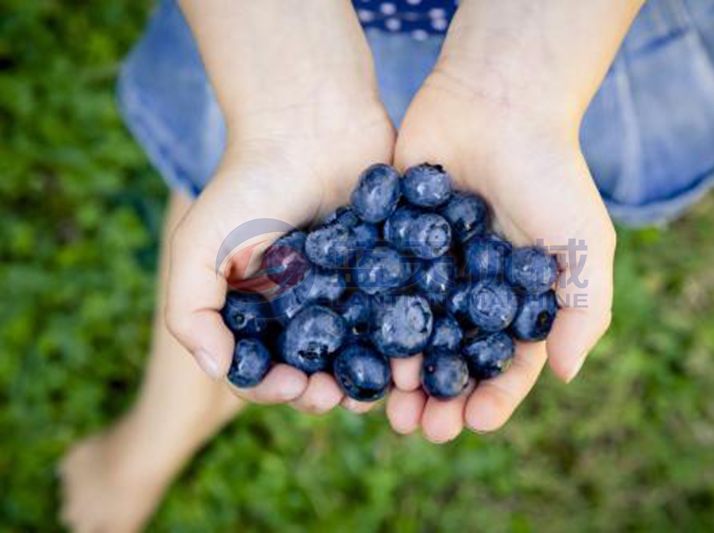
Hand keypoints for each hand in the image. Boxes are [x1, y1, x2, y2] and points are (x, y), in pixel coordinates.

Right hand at [165, 100, 394, 413]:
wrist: (312, 121)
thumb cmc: (249, 181)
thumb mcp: (199, 243)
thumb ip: (190, 309)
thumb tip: (217, 369)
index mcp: (256, 308)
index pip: (261, 368)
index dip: (272, 387)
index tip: (291, 386)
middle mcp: (302, 306)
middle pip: (314, 369)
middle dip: (324, 391)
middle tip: (337, 395)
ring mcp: (349, 290)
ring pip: (360, 351)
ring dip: (369, 374)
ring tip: (380, 383)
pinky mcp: (390, 270)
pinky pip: (398, 313)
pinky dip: (406, 336)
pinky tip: (414, 349)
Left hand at [386, 66, 615, 441]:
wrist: (496, 99)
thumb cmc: (549, 172)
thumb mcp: (583, 243)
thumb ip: (584, 310)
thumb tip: (565, 375)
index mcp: (517, 299)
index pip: (505, 364)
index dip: (492, 399)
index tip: (472, 422)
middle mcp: (471, 290)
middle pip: (450, 360)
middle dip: (437, 398)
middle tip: (417, 427)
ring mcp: (429, 268)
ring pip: (408, 335)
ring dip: (397, 373)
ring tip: (384, 402)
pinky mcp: (391, 241)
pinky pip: (376, 290)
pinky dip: (365, 323)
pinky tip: (352, 350)